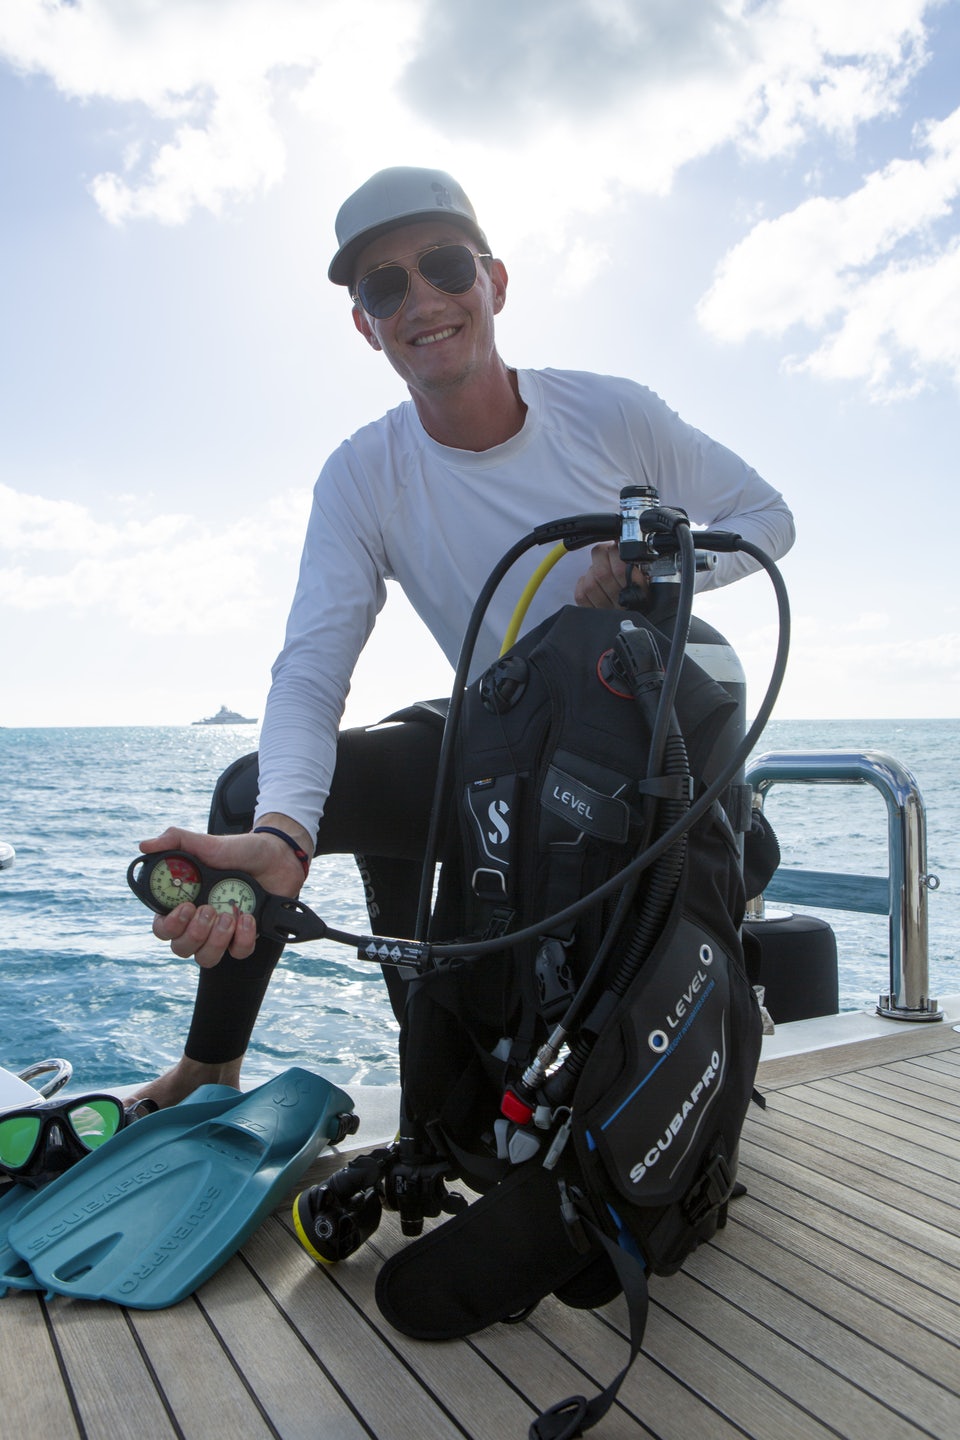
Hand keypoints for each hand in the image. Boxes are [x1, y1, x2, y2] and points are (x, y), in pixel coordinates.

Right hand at [138, 825, 308, 967]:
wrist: (276, 855)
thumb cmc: (238, 850)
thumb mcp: (206, 843)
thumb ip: (176, 841)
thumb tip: (145, 845)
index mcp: (184, 902)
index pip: (163, 928)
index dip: (168, 926)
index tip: (185, 907)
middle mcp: (199, 922)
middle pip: (181, 949)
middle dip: (193, 934)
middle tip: (209, 910)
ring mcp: (222, 932)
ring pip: (206, 958)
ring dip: (216, 940)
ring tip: (229, 915)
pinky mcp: (245, 937)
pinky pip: (238, 953)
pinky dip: (242, 939)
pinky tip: (248, 917)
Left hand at [573, 542, 645, 607]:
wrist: (638, 629)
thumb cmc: (644, 602)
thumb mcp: (651, 584)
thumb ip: (639, 566)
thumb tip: (621, 542)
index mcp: (638, 594)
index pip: (622, 569)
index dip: (616, 551)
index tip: (618, 544)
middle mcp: (620, 605)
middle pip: (601, 573)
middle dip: (602, 555)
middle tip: (608, 551)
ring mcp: (604, 611)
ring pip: (590, 582)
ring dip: (593, 570)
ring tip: (602, 568)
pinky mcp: (591, 614)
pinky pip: (581, 595)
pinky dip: (583, 582)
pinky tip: (592, 581)